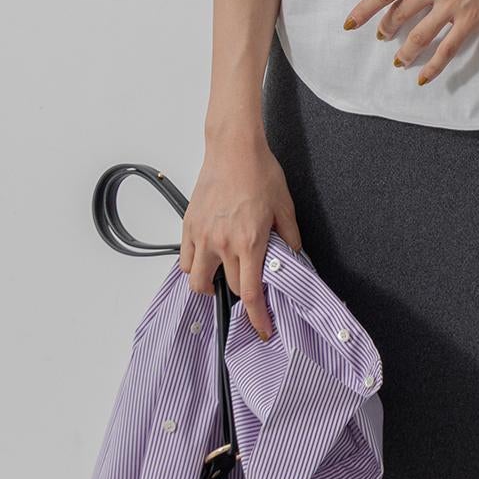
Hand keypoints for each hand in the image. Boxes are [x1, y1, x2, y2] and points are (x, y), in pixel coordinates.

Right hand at [181, 137, 303, 339]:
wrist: (234, 149)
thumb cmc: (260, 173)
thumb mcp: (285, 207)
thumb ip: (290, 238)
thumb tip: (293, 258)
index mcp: (250, 242)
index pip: (250, 293)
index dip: (257, 318)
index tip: (262, 329)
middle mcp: (222, 243)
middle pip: (228, 288)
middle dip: (240, 294)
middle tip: (249, 288)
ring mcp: (202, 235)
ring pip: (197, 280)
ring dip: (210, 286)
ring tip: (222, 277)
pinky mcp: (189, 226)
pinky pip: (185, 259)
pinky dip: (194, 266)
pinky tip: (207, 258)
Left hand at [342, 0, 478, 85]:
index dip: (365, 10)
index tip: (351, 23)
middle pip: (400, 14)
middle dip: (386, 29)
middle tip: (382, 38)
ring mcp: (452, 4)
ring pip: (419, 36)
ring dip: (405, 53)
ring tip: (398, 62)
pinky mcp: (472, 18)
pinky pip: (449, 48)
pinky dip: (434, 65)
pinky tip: (424, 77)